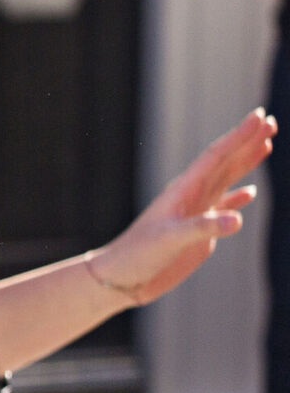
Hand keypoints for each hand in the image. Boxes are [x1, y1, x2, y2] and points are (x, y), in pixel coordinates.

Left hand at [87, 109, 273, 302]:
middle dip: (247, 142)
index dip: (239, 136)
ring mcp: (195, 212)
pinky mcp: (198, 231)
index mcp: (184, 191)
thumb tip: (238, 218)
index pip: (216, 156)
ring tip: (266, 144)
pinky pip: (222, 207)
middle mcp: (191, 196)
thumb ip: (203, 228)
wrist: (122, 277)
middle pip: (225, 162)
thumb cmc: (138, 255)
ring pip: (226, 179)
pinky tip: (249, 192)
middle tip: (271, 120)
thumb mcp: (170, 240)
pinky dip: (237, 198)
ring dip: (245, 162)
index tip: (260, 115)